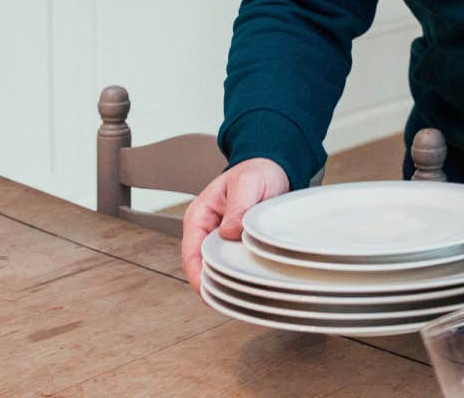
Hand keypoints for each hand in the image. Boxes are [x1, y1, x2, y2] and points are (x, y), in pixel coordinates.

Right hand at [180, 157, 289, 292]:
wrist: (273, 167)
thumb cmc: (256, 171)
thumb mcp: (248, 183)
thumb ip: (238, 206)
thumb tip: (227, 232)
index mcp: (200, 215)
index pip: (190, 253)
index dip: (197, 276)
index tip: (208, 291)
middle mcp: (208, 230)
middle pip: (204, 265)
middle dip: (215, 282)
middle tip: (233, 296)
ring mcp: (222, 238)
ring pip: (220, 266)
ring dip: (231, 278)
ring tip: (246, 290)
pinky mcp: (238, 243)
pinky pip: (236, 262)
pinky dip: (243, 272)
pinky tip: (254, 279)